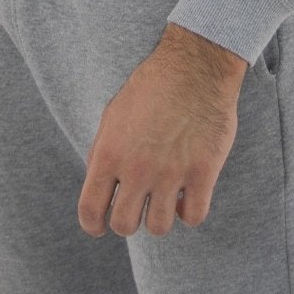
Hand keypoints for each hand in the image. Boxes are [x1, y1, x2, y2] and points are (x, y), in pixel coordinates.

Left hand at [78, 24, 248, 237]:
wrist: (195, 66)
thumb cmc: (152, 87)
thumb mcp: (114, 114)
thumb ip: (102, 151)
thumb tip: (97, 184)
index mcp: (110, 154)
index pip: (90, 210)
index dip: (92, 225)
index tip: (99, 226)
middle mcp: (138, 169)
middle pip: (124, 225)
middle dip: (128, 220)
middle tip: (138, 205)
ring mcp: (171, 173)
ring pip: (159, 227)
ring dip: (160, 217)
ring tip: (165, 199)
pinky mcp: (203, 173)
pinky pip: (194, 217)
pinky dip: (189, 212)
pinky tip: (188, 195)